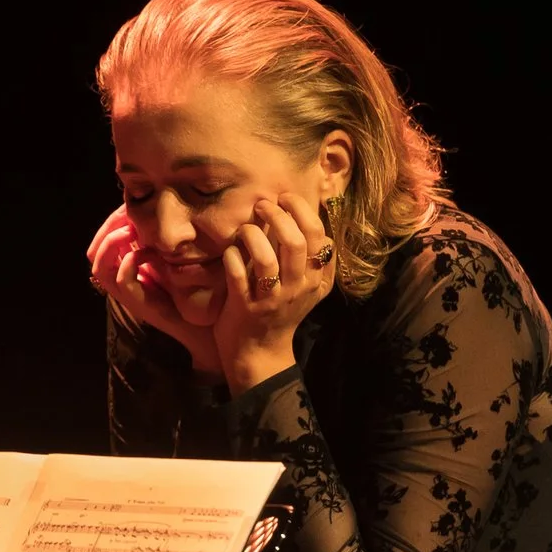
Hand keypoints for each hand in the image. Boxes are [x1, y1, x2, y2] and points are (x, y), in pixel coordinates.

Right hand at [85, 206, 222, 378]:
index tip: (126, 211)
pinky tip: (146, 252)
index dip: (108, 226)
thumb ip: (155, 244)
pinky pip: (123, 280)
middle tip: (127, 218)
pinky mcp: (140, 304)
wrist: (201, 324)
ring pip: (101, 268)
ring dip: (112, 244)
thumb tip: (150, 217)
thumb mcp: (167, 261)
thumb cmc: (187, 291)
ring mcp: (128, 295)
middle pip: (94, 256)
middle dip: (107, 232)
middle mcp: (121, 284)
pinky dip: (131, 261)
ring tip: (130, 231)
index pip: (100, 247)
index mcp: (125, 272)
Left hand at [214, 193, 334, 393]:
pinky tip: (230, 251)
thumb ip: (318, 262)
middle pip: (296, 242)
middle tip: (262, 205)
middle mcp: (297, 288)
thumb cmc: (281, 313)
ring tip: (246, 228)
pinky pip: (237, 275)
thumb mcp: (309, 290)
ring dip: (253, 235)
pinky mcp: (245, 308)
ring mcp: (270, 299)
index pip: (319, 236)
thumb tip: (321, 230)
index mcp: (315, 279)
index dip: (302, 210)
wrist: (260, 353)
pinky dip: (232, 257)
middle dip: (278, 215)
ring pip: (266, 259)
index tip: (285, 198)